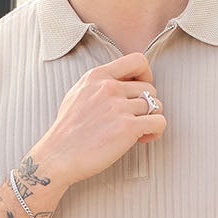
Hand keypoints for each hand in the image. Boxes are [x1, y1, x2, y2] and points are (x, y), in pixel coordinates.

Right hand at [33, 52, 166, 186]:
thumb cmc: (66, 132)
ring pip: (156, 106)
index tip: (139, 92)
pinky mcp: (128, 127)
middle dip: (146, 105)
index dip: (145, 75)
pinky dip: (156, 131)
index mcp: (97, 76)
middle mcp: (109, 88)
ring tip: (137, 133)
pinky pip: (159, 122)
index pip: (137, 61)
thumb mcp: (77, 94)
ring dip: (150, 120)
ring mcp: (119, 107)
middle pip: (149, 88)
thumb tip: (120, 84)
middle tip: (134, 120)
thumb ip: (98, 85)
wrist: (58, 157)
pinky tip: (142, 139)